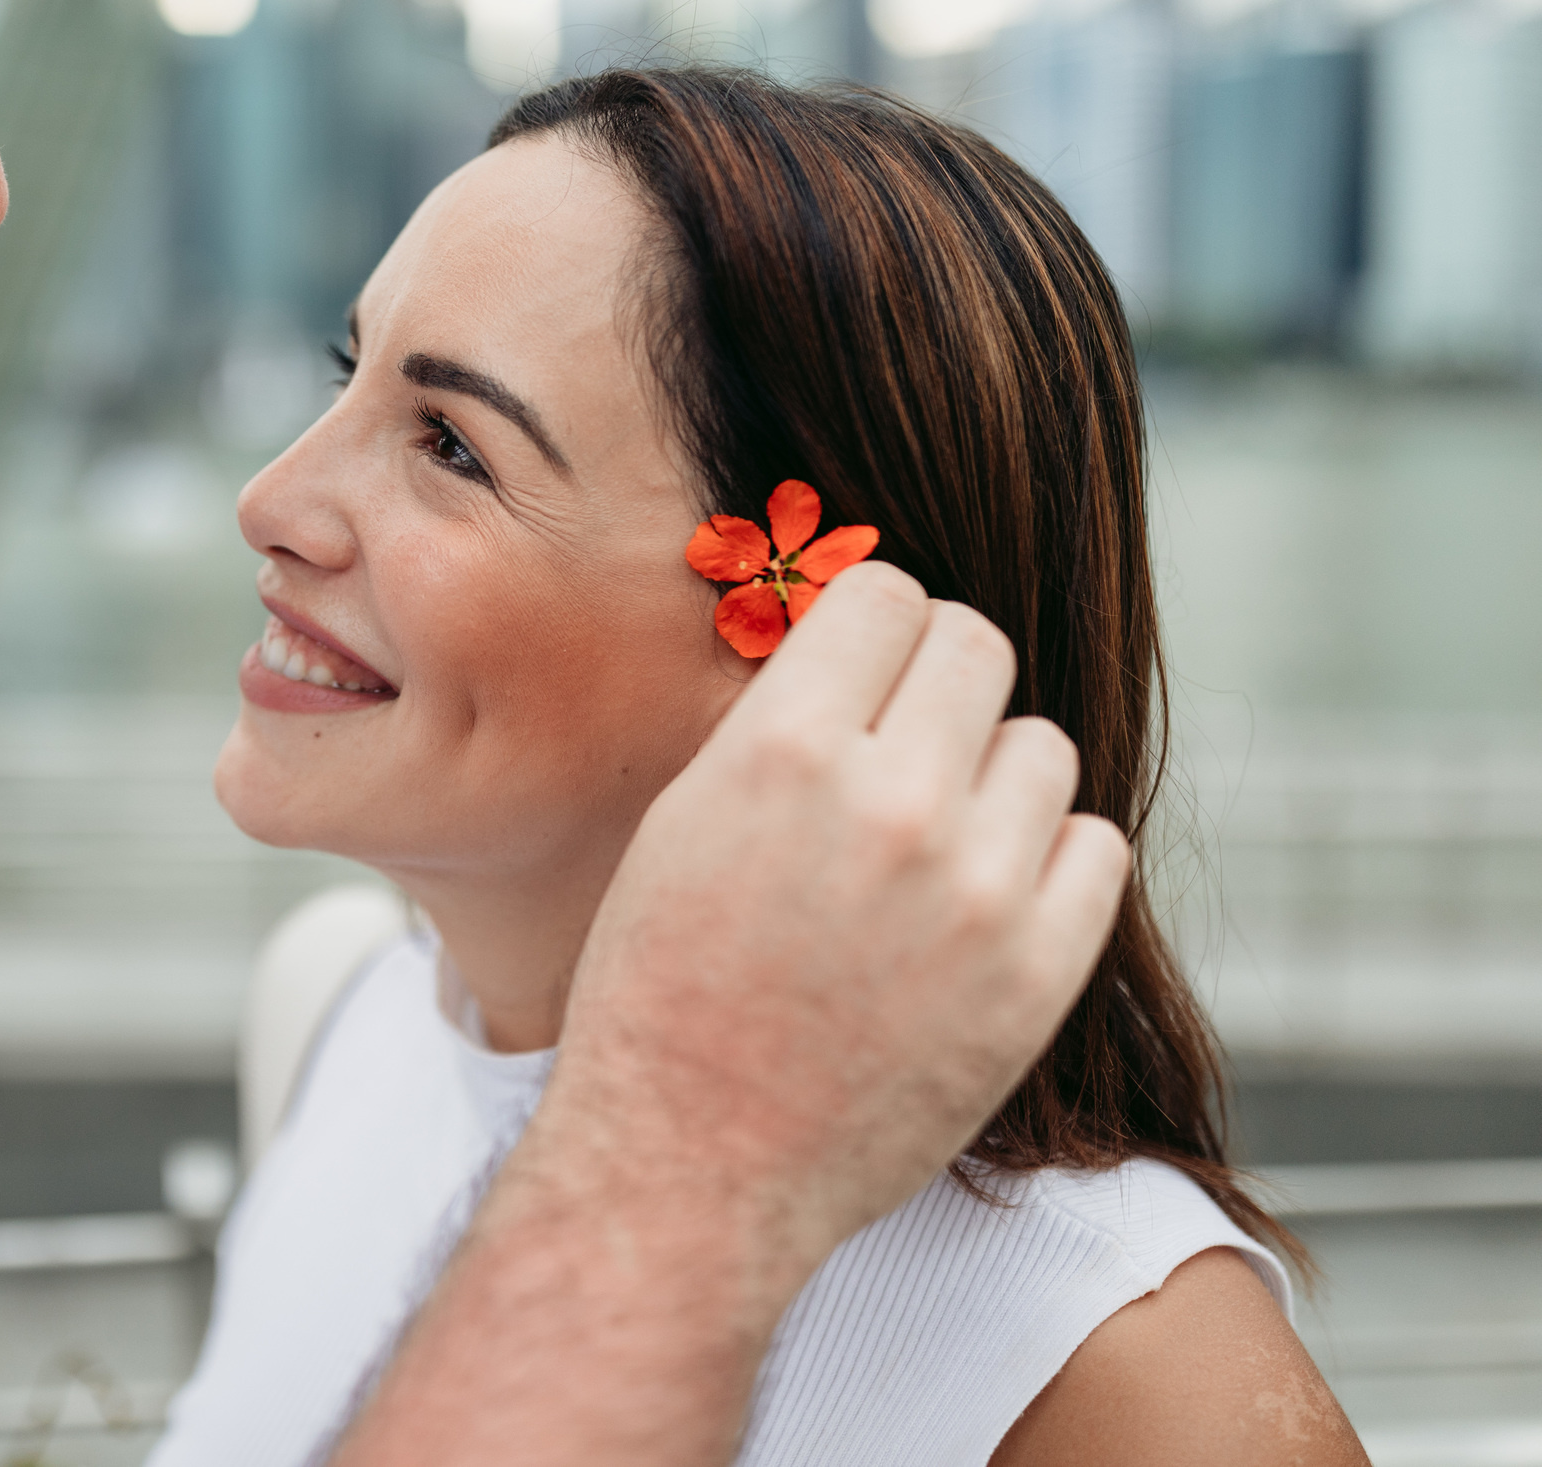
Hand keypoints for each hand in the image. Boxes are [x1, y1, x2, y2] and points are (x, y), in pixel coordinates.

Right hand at [333, 563, 1126, 1466]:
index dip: (875, 628)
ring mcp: (976, 892)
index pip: (887, 595)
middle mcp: (889, 804)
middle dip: (940, 683)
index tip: (865, 670)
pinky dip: (1049, 862)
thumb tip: (865, 647)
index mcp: (782, 752)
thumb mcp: (684, 822)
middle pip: (976, 646)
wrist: (691, 1164)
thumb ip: (783, 726)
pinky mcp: (1037, 975)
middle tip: (908, 744)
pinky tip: (983, 901)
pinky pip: (1095, 847)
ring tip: (935, 843)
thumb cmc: (664, 991)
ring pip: (1042, 747)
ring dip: (994, 778)